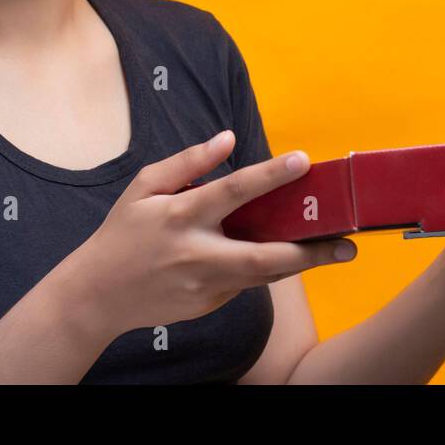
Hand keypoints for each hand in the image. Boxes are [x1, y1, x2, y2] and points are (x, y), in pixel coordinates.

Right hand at [73, 130, 356, 334]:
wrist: (97, 296)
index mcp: (180, 215)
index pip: (233, 190)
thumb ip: (188, 162)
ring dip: (302, 263)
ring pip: (264, 275)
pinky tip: (282, 256)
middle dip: (310, 250)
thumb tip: (228, 139)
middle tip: (348, 242)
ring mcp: (204, 285)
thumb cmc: (122, 234)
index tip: (302, 160)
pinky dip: (264, 268)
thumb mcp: (144, 187)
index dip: (270, 175)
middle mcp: (196, 253)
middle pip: (264, 254)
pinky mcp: (207, 305)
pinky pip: (244, 283)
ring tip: (337, 250)